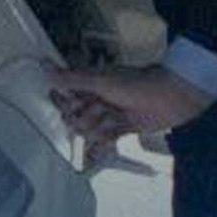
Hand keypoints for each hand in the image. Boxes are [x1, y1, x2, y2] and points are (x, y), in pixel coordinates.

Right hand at [49, 66, 214, 148]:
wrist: (170, 97)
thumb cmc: (138, 83)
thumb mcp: (100, 80)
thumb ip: (72, 79)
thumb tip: (46, 69)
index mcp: (90, 84)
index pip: (65, 96)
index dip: (64, 103)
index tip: (70, 105)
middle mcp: (97, 100)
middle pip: (75, 117)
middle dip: (85, 117)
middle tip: (100, 110)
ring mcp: (109, 115)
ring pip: (90, 130)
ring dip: (99, 128)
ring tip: (113, 120)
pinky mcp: (122, 128)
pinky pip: (105, 139)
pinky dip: (103, 143)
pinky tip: (101, 146)